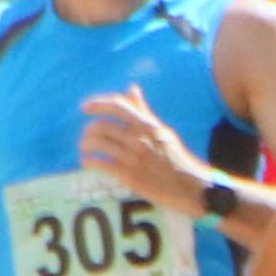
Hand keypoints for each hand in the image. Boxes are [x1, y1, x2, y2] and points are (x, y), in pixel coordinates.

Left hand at [77, 89, 204, 214]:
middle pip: (102, 127)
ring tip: (85, 150)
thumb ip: (144, 110)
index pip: (117, 106)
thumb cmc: (176, 158)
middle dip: (88, 131)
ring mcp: (134, 157)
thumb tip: (132, 88)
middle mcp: (140, 138)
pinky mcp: (130, 176)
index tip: (84, 107)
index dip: (97, 104)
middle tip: (86, 137)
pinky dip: (90, 161)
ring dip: (86, 146)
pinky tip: (88, 162)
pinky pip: (102, 164)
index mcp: (147, 125)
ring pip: (98, 144)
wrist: (191, 188)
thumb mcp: (162, 130)